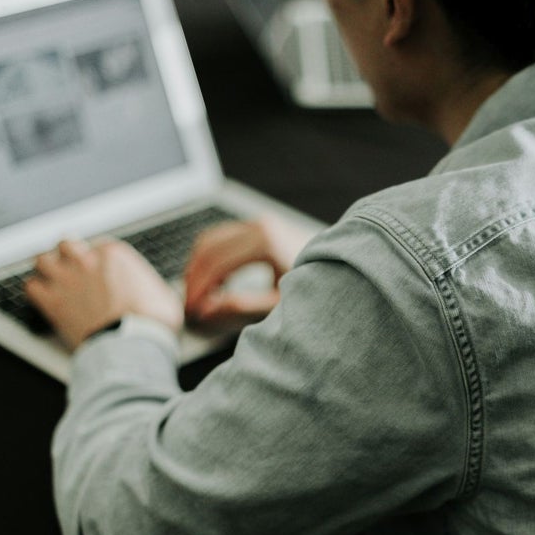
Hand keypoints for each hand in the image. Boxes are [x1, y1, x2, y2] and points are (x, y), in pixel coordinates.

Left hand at [26, 239, 183, 350]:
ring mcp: (66, 280)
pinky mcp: (52, 302)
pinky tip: (43, 298)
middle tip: (72, 266)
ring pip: (42, 259)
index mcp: (114, 254)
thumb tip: (158, 292)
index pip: (98, 245)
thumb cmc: (151, 322)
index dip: (98, 257)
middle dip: (68, 254)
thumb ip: (152, 286)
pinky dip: (36, 290)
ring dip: (46, 268)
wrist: (131, 344)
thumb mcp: (163, 295)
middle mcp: (87, 261)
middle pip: (66, 244)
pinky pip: (31, 286)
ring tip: (51, 277)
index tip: (100, 269)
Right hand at [183, 216, 310, 323]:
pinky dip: (211, 257)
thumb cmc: (319, 285)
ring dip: (198, 266)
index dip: (199, 289)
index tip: (192, 311)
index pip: (216, 264)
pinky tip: (215, 284)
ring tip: (199, 296)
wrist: (345, 265)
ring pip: (211, 239)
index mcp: (265, 241)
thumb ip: (242, 306)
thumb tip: (207, 310)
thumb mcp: (281, 302)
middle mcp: (260, 225)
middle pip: (207, 248)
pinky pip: (223, 237)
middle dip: (193, 278)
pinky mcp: (261, 226)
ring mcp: (260, 222)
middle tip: (189, 306)